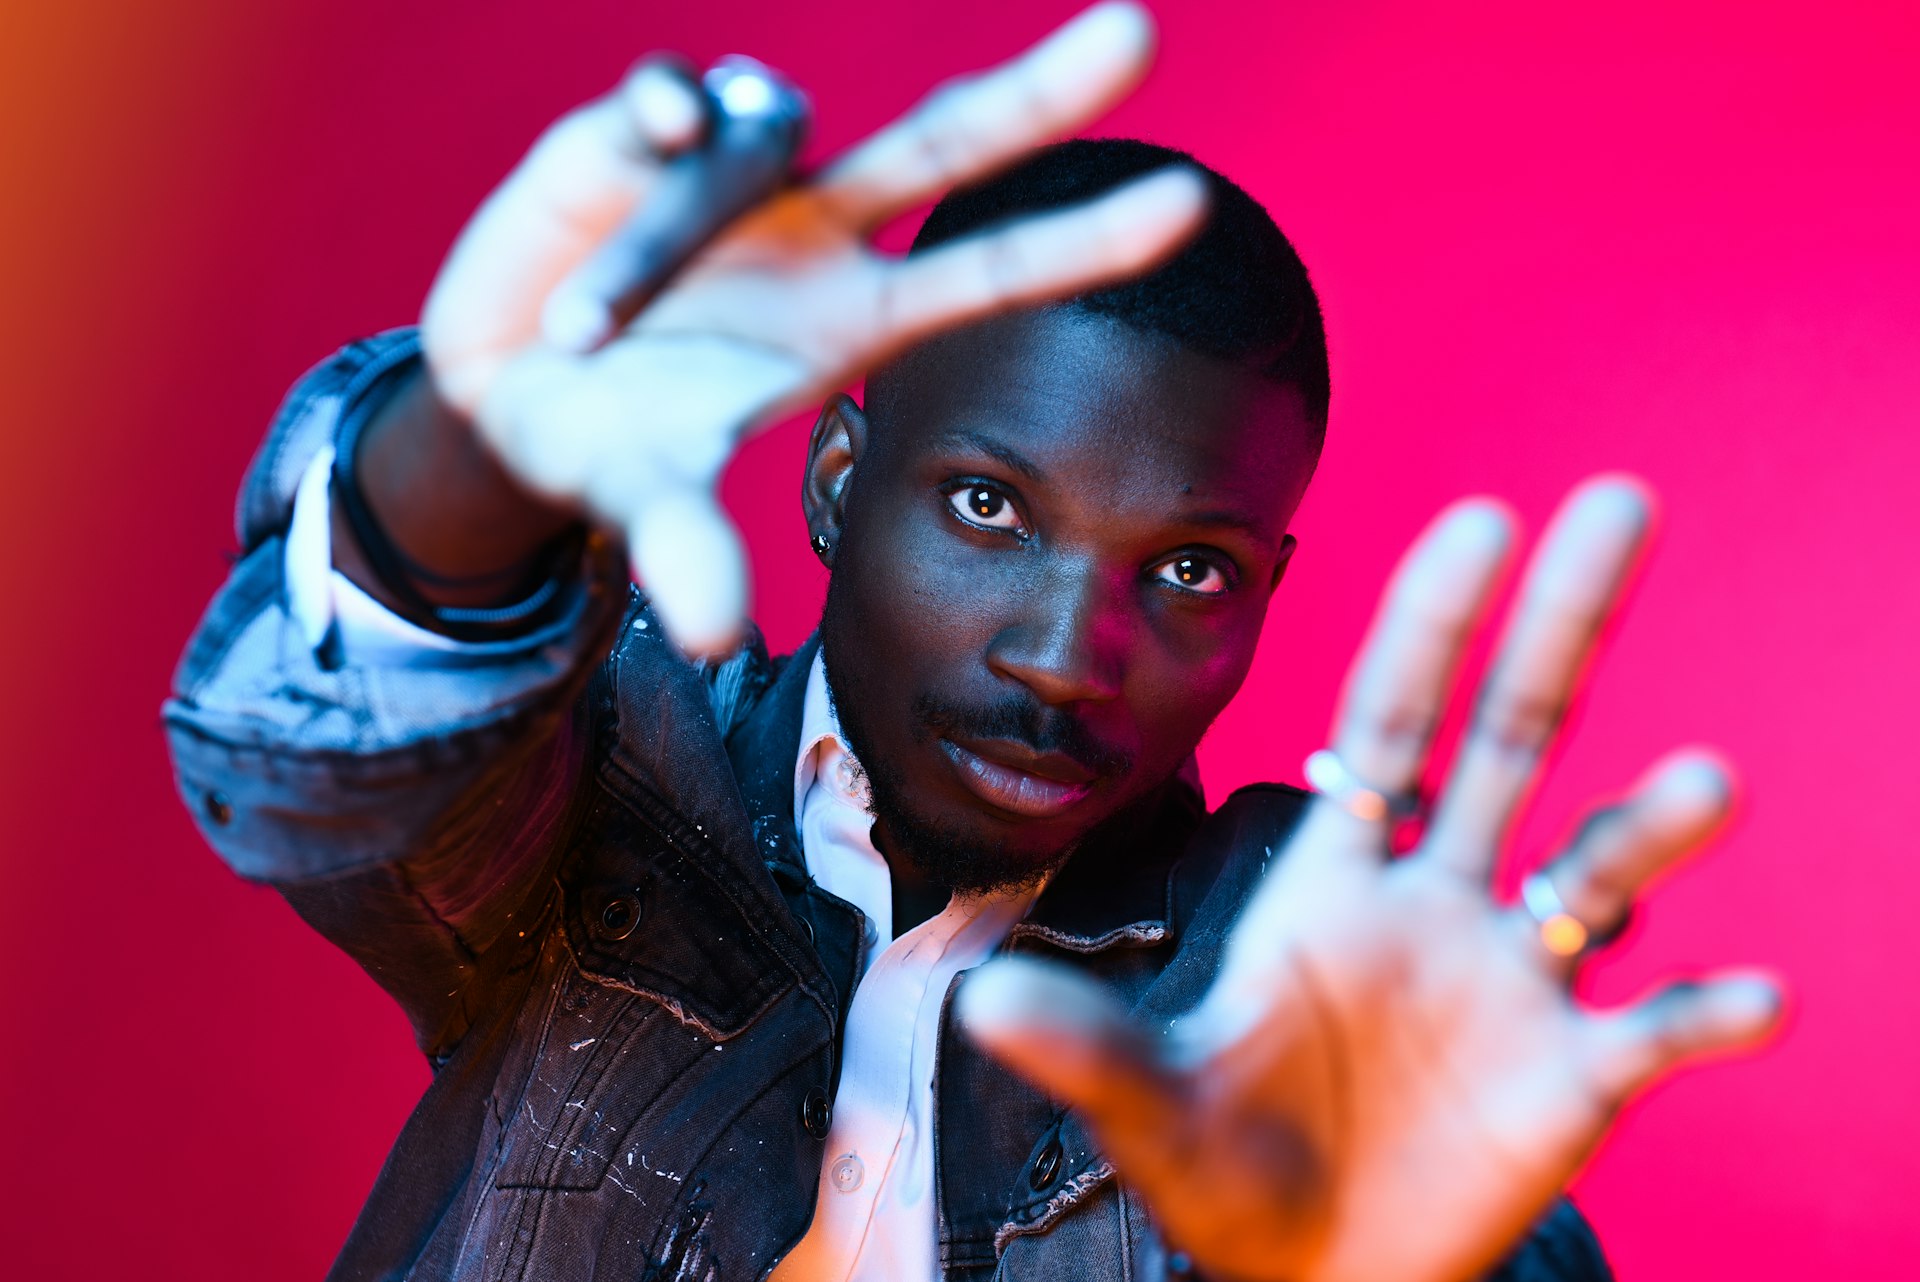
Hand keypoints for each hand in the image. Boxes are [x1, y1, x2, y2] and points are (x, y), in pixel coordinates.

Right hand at [417, 1, 1206, 652]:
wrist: (501, 395)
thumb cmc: (612, 447)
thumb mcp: (652, 498)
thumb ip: (689, 548)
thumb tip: (719, 636)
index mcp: (849, 317)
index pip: (990, 272)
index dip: (1084, 242)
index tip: (1191, 204)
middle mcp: (814, 231)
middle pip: (946, 141)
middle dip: (1042, 92)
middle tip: (1140, 31)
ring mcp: (736, 176)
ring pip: (763, 132)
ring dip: (678, 225)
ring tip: (587, 331)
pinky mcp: (638, 136)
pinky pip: (670, 102)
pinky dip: (656, 116)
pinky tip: (636, 143)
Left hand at [959, 478, 1785, 1281]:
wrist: (1305, 1267)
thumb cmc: (1225, 1160)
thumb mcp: (1149, 1097)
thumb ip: (1085, 1046)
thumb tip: (977, 1001)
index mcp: (1337, 877)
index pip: (1387, 719)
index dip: (1427, 621)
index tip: (1477, 515)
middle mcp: (1438, 901)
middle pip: (1512, 736)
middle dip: (1563, 621)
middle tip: (1623, 501)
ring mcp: (1513, 983)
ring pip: (1599, 875)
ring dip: (1653, 829)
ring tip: (1707, 783)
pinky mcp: (1571, 1080)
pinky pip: (1655, 1034)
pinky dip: (1706, 1017)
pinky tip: (1753, 1002)